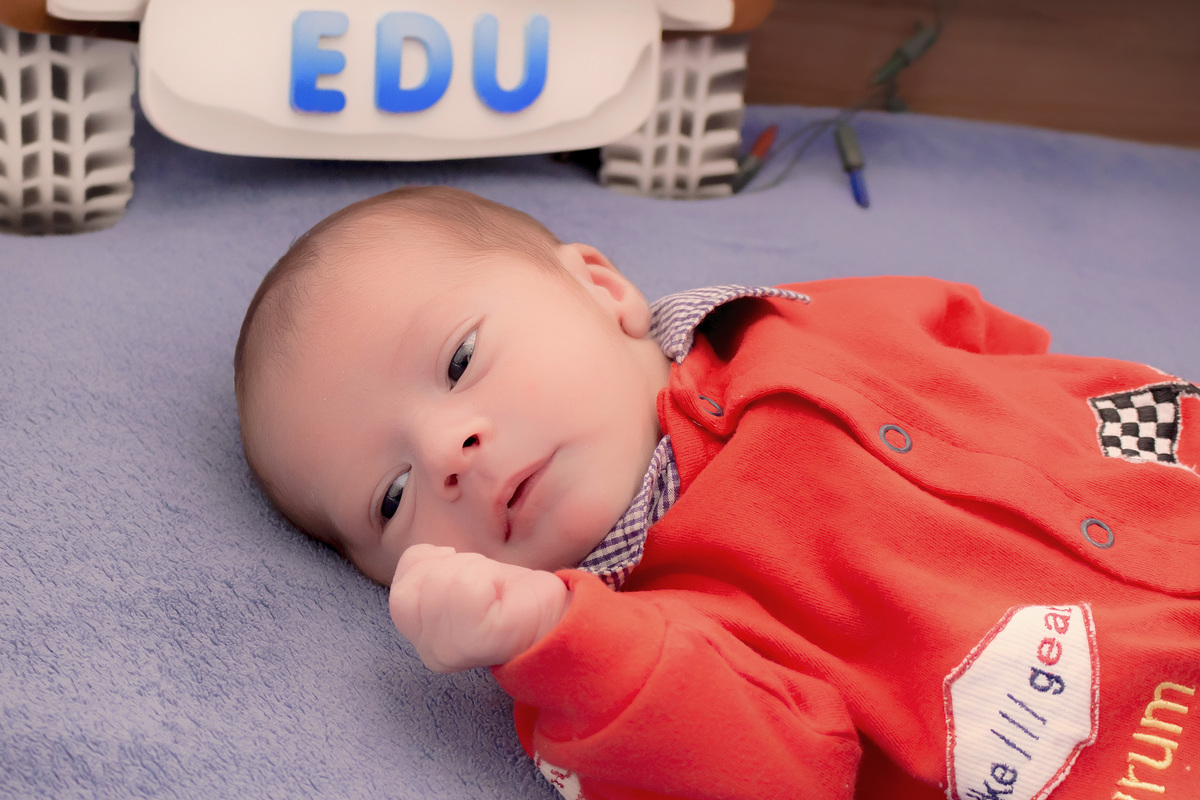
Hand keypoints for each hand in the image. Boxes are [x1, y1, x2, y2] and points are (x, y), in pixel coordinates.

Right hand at [389, 544, 571, 672]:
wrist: (556, 612)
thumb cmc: (507, 594)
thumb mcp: (456, 576)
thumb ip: (429, 572)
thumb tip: (428, 554)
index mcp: (422, 638)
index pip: (400, 589)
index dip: (428, 566)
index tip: (464, 569)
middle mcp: (431, 652)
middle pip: (413, 587)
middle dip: (451, 566)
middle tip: (484, 579)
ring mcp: (453, 650)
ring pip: (439, 582)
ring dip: (474, 569)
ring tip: (495, 587)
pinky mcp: (481, 638)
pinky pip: (466, 586)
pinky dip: (488, 576)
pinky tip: (503, 591)